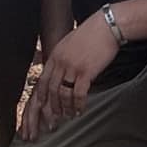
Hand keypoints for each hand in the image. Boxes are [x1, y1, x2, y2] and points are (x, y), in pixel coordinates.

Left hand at [18, 17, 119, 141]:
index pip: (42, 81)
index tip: (39, 107)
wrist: (106, 26)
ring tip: (69, 116)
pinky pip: (78, 93)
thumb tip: (60, 71)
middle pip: (50, 90)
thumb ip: (62, 58)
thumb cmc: (91, 35)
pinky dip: (78, 104)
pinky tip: (80, 110)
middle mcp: (60, 62)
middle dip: (50, 108)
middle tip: (52, 120)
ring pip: (63, 94)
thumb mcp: (69, 43)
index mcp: (55, 56)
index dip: (40, 97)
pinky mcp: (86, 71)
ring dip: (65, 108)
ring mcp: (72, 67)